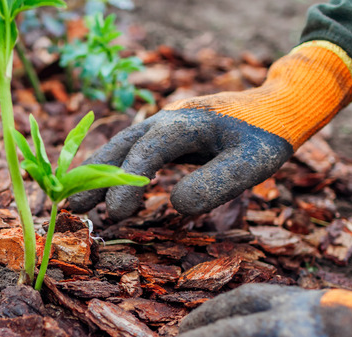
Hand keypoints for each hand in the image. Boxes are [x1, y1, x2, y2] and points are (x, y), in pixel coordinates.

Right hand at [69, 42, 351, 218]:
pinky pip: (133, 152)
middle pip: (121, 146)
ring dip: (99, 174)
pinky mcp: (168, 136)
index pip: (146, 152)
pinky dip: (115, 170)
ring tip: (77, 204)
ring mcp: (165, 126)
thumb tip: (175, 206)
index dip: (127, 181)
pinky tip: (104, 191)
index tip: (117, 213)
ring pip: (122, 148)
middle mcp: (168, 120)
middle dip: (95, 177)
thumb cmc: (266, 137)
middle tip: (73, 207)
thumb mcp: (251, 164)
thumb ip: (215, 184)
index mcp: (185, 123)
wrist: (278, 108)